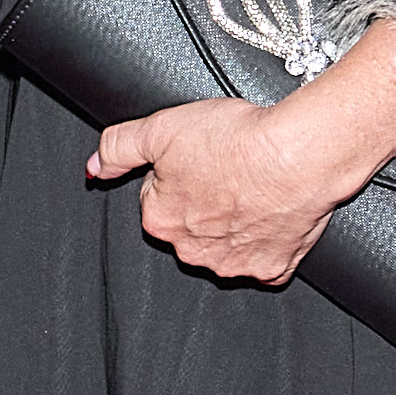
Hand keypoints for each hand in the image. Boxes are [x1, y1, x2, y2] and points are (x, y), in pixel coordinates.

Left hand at [89, 95, 351, 286]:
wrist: (299, 155)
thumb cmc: (239, 141)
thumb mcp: (161, 127)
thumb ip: (119, 146)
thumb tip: (96, 164)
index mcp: (159, 219)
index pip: (156, 195)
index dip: (176, 170)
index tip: (197, 157)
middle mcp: (192, 250)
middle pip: (190, 222)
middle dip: (203, 198)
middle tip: (226, 168)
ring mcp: (233, 263)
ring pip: (225, 241)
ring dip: (234, 218)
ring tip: (251, 185)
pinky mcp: (272, 267)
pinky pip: (264, 258)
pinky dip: (267, 239)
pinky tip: (271, 211)